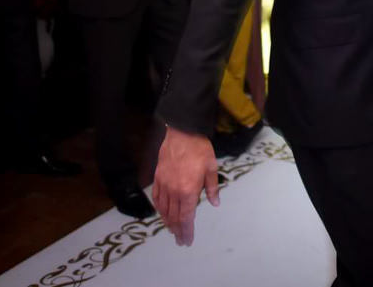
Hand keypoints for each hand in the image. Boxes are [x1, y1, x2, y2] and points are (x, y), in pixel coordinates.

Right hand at [153, 127, 219, 245]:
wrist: (182, 133)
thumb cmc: (199, 149)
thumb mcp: (212, 168)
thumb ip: (212, 188)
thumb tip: (215, 203)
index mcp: (189, 190)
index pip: (186, 217)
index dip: (187, 231)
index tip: (187, 240)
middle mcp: (174, 191)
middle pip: (174, 217)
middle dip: (178, 231)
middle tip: (181, 240)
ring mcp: (164, 185)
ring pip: (164, 210)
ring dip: (168, 222)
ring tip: (173, 230)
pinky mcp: (158, 178)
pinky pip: (157, 198)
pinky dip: (160, 209)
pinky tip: (163, 213)